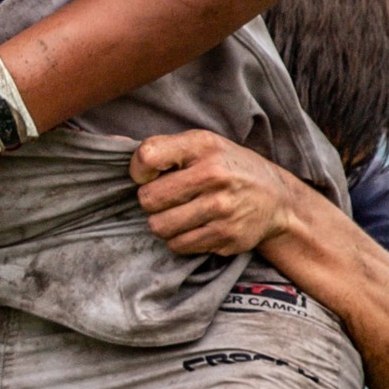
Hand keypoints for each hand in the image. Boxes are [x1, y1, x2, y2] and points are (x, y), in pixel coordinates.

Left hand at [130, 130, 301, 257]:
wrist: (277, 199)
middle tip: (167, 199)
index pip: (147, 156)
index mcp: (203, 146)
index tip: (149, 175)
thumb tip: (111, 143)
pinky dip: (179, 239)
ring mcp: (222, 208)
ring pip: (159, 227)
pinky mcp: (226, 236)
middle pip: (148, 199)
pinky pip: (178, 245)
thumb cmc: (228, 168)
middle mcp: (214, 175)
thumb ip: (162, 148)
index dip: (138, 170)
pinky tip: (194, 227)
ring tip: (179, 214)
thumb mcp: (202, 146)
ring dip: (163, 223)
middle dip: (151, 202)